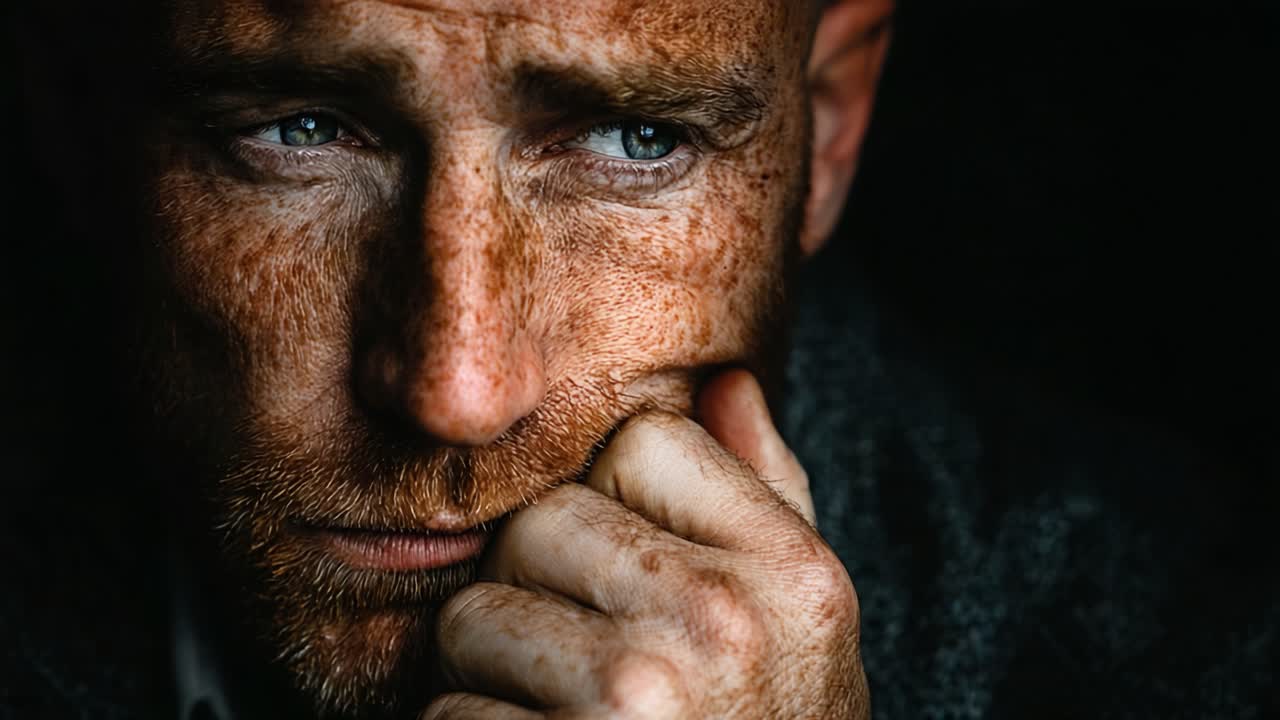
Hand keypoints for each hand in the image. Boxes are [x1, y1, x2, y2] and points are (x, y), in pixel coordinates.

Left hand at [424, 370, 867, 718]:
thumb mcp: (804, 626)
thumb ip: (770, 494)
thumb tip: (728, 380)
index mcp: (793, 573)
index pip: (643, 440)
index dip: (618, 502)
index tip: (637, 575)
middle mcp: (723, 624)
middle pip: (543, 520)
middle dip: (543, 589)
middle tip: (590, 663)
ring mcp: (640, 699)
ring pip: (475, 614)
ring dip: (496, 678)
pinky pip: (446, 716)